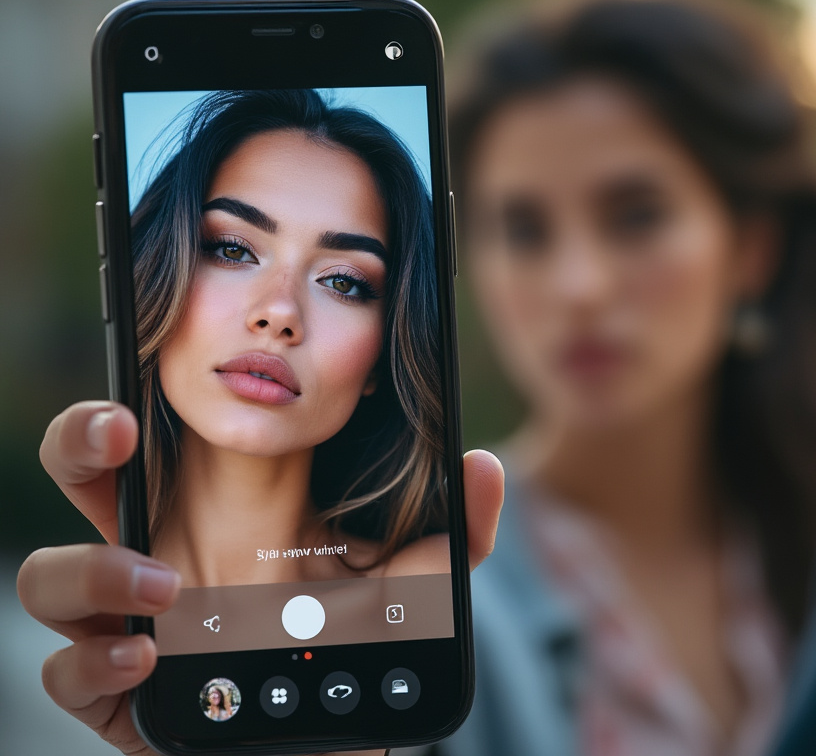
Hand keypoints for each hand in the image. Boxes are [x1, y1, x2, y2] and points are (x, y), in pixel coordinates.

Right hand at [18, 401, 502, 755]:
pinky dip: (92, 663)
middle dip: (83, 440)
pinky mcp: (119, 692)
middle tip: (120, 430)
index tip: (159, 377)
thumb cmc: (363, 647)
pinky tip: (144, 660)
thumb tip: (483, 464)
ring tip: (161, 586)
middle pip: (87, 477)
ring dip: (88, 569)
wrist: (336, 742)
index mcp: (222, 505)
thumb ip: (455, 532)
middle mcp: (165, 550)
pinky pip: (68, 671)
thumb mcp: (414, 587)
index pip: (168, 433)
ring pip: (52, 576)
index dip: (148, 393)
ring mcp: (134, 621)